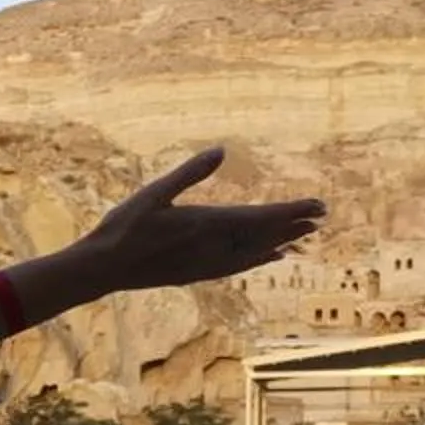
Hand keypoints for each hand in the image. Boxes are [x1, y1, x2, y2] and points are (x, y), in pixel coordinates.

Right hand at [69, 147, 324, 293]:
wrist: (102, 268)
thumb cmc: (123, 227)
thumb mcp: (153, 193)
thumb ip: (189, 173)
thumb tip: (221, 150)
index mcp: (207, 223)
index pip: (261, 217)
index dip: (292, 211)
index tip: (319, 205)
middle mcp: (213, 247)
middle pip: (265, 236)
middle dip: (294, 225)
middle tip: (322, 217)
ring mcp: (207, 264)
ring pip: (255, 253)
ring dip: (281, 242)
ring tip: (303, 236)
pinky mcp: (197, 274)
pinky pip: (239, 266)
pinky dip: (260, 259)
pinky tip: (271, 257)